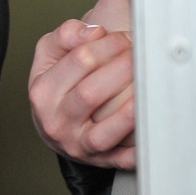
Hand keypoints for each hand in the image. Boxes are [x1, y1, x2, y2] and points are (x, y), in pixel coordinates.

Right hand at [29, 0, 134, 169]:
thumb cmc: (56, 87)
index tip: (124, 39)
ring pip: (106, 131)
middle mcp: (56, 121)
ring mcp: (79, 145)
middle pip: (92, 93)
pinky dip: (139, 148)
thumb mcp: (50, 54)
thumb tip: (93, 32)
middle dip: (124, 69)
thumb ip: (66, 35)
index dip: (109, 44)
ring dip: (131, 110)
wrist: (54, 126)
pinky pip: (123, 159)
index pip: (80, 60)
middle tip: (140, 57)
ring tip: (149, 86)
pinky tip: (152, 129)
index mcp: (43, 91)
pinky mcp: (101, 162)